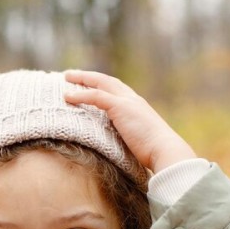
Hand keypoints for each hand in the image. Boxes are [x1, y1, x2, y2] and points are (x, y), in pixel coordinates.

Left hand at [62, 70, 195, 173]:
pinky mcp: (121, 107)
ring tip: (66, 77)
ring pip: (101, 83)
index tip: (87, 85)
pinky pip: (96, 96)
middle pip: (107, 81)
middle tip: (71, 75)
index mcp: (136, 106)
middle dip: (89, 77)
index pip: (115, 90)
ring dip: (82, 79)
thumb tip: (112, 146)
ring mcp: (127, 101)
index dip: (100, 85)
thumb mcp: (134, 140)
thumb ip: (124, 136)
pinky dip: (81, 95)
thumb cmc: (152, 152)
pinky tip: (67, 97)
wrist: (163, 150)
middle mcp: (132, 99)